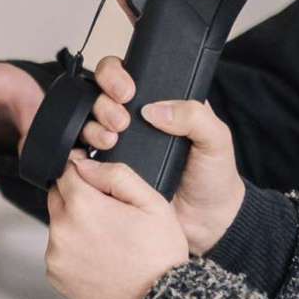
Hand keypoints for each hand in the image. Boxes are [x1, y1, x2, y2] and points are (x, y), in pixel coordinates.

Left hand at [44, 151, 189, 298]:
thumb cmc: (159, 256)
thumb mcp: (151, 202)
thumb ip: (115, 174)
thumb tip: (85, 164)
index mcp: (82, 206)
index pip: (66, 170)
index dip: (85, 173)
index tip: (99, 185)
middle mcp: (62, 229)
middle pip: (58, 196)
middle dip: (79, 199)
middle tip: (110, 217)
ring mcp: (56, 255)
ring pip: (58, 224)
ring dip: (75, 225)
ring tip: (108, 241)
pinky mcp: (56, 275)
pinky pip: (58, 251)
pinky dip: (73, 250)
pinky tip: (99, 257)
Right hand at [79, 56, 245, 253]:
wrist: (205, 224)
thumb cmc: (214, 179)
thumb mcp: (217, 140)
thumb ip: (195, 116)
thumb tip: (155, 109)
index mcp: (165, 104)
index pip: (133, 74)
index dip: (119, 75)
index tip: (127, 91)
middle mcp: (139, 121)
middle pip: (103, 93)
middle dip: (105, 102)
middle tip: (121, 121)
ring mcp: (122, 145)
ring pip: (90, 120)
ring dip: (93, 125)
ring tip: (111, 140)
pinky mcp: (110, 170)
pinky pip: (85, 153)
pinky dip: (82, 150)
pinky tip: (93, 155)